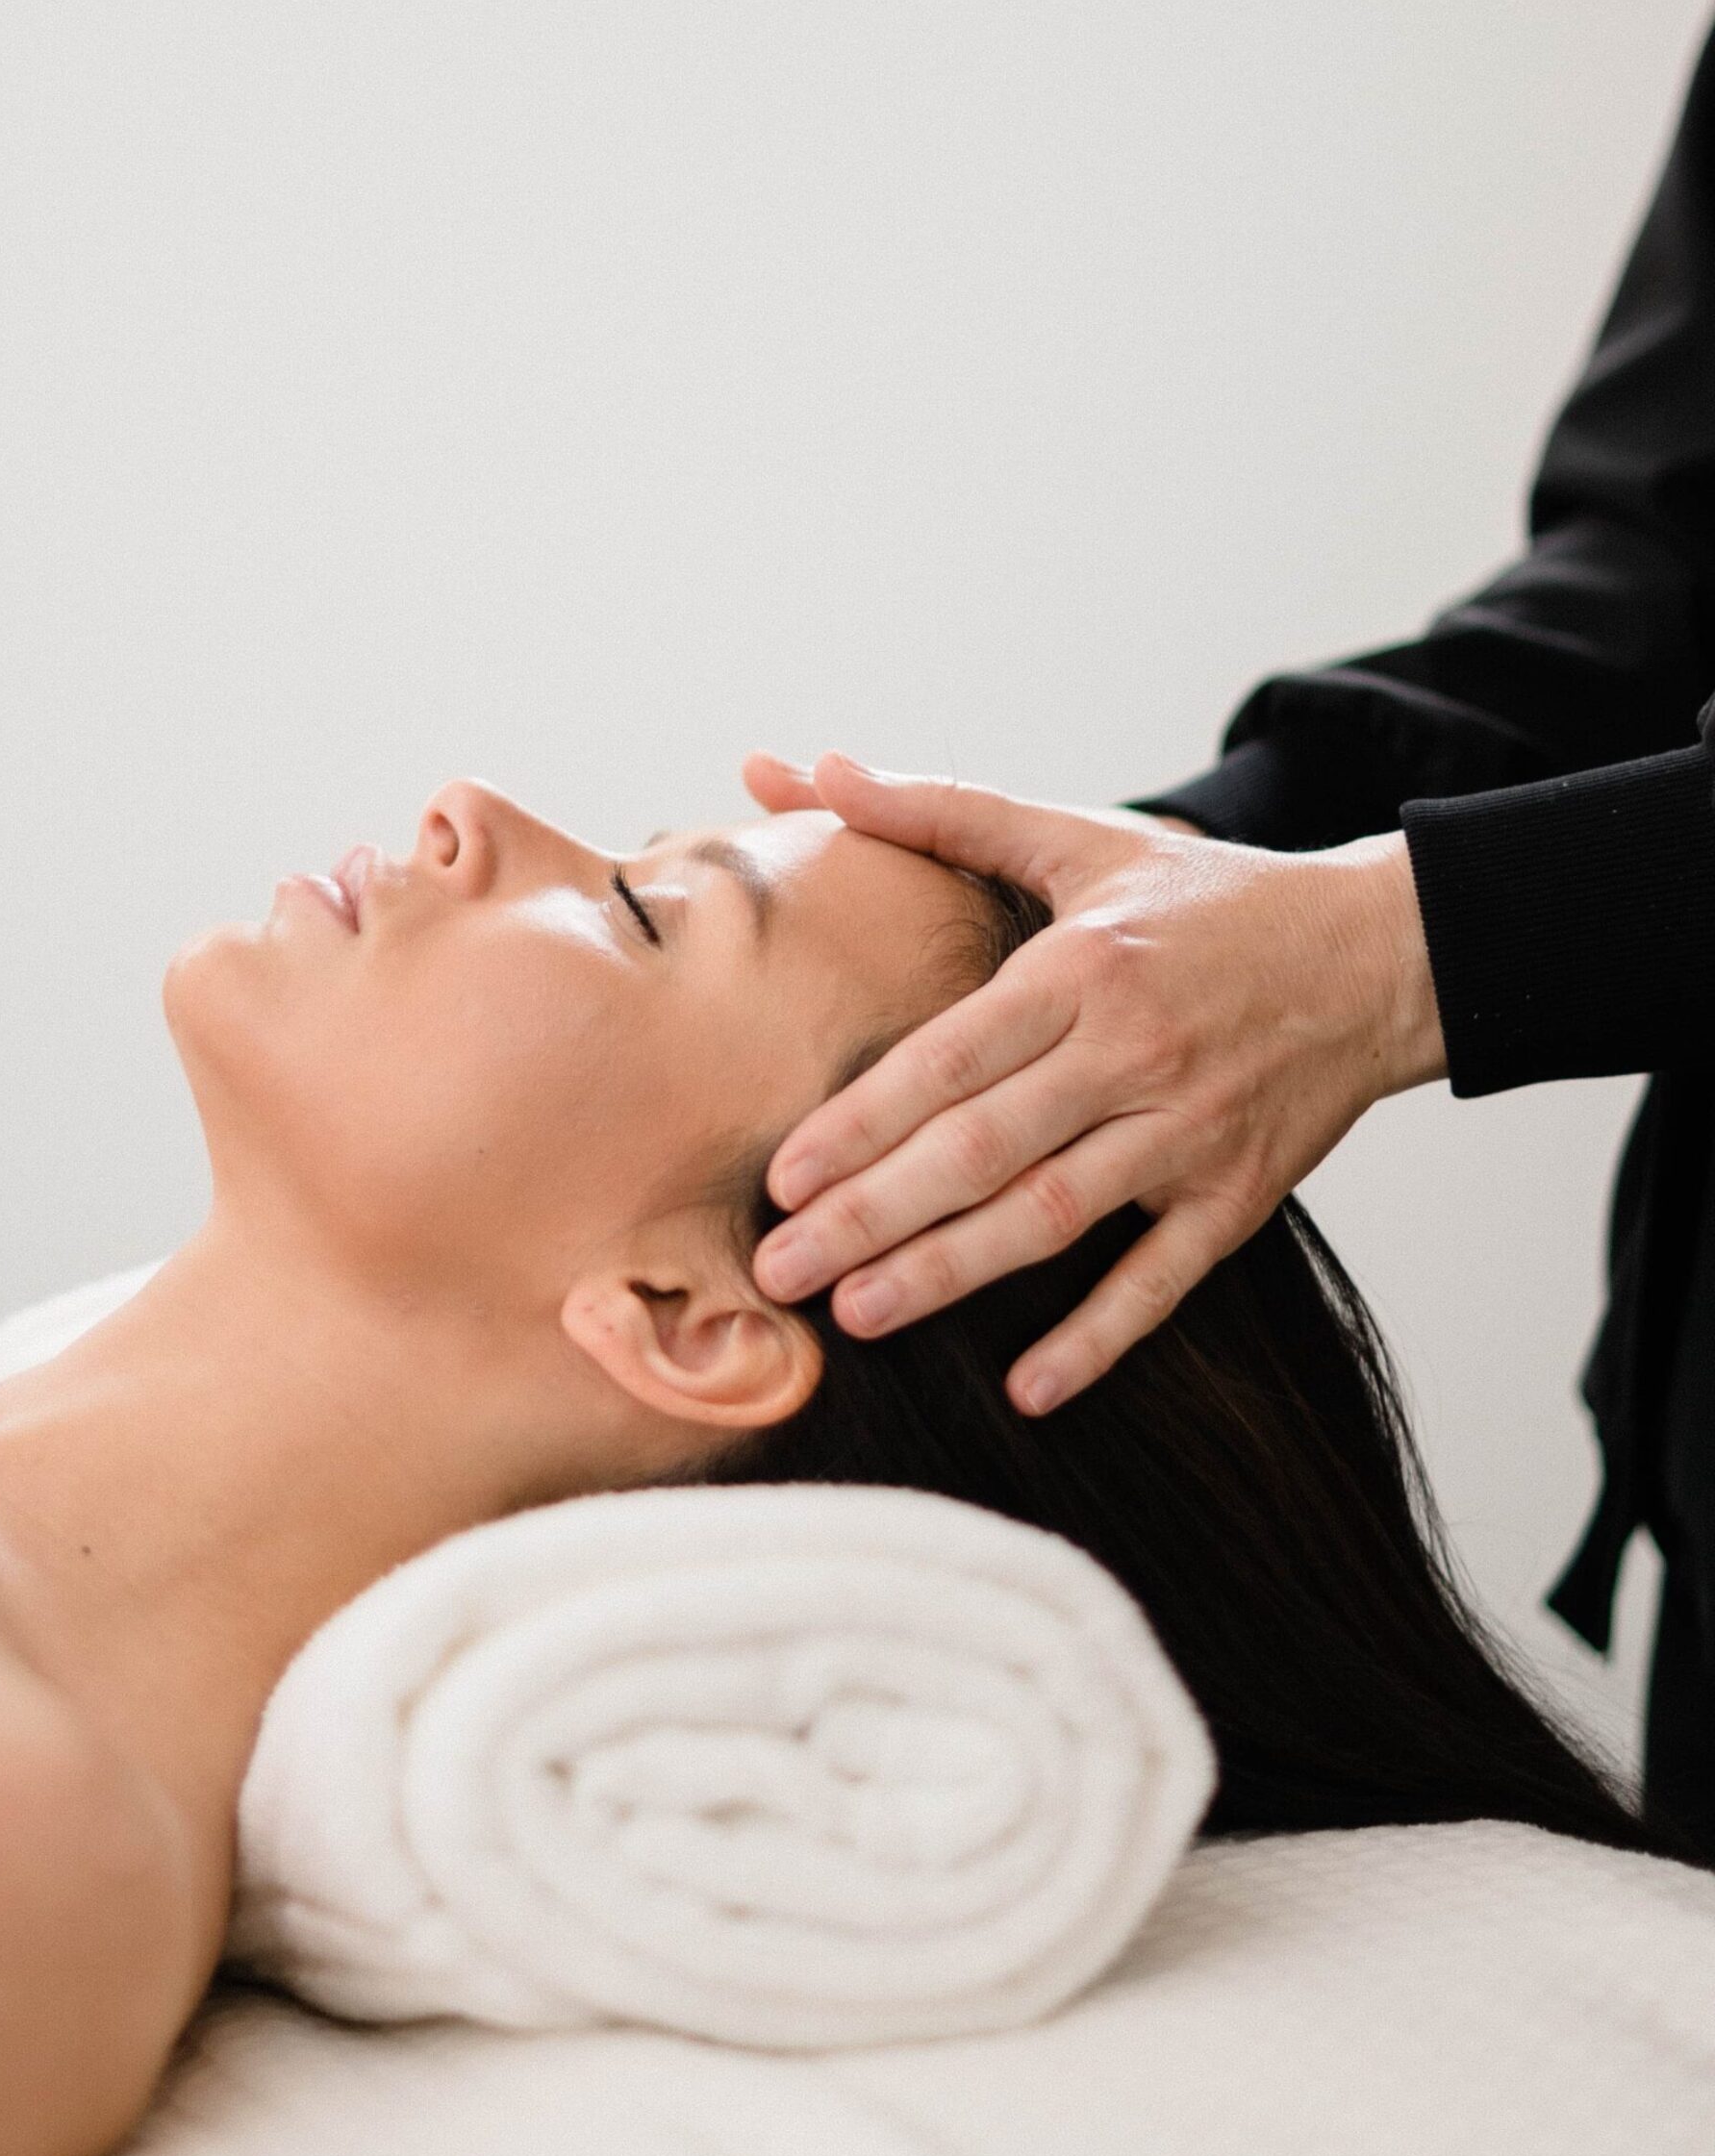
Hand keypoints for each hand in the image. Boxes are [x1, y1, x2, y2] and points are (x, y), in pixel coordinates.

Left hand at [742, 752, 1445, 1411]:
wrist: (1376, 954)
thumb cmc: (1205, 900)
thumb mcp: (1077, 838)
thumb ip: (937, 811)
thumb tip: (808, 764)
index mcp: (1084, 971)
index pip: (951, 1059)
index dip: (865, 1122)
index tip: (783, 1177)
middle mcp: (1133, 1055)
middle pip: (984, 1149)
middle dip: (873, 1215)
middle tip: (780, 1272)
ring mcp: (1190, 1134)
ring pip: (1053, 1218)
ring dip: (953, 1274)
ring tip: (859, 1317)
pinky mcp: (1239, 1198)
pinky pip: (1161, 1283)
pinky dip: (1098, 1340)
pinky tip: (1027, 1391)